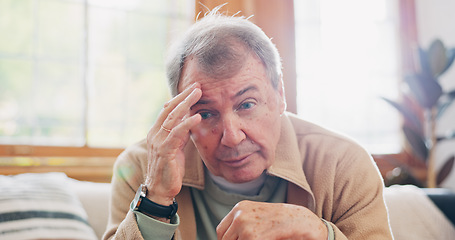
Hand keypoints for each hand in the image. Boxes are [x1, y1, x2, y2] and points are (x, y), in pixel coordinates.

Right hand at [144, 83, 201, 206]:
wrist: (160, 190)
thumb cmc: (170, 169)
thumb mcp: (176, 146)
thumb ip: (181, 133)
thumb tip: (190, 120)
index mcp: (157, 131)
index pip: (168, 109)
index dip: (180, 97)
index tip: (193, 88)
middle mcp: (155, 134)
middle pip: (169, 109)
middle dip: (184, 96)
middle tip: (197, 85)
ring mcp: (158, 142)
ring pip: (172, 118)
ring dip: (186, 104)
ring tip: (198, 94)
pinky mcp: (164, 151)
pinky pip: (176, 134)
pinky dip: (187, 124)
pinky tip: (197, 117)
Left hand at [217, 201, 327, 239]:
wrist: (300, 221)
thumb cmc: (280, 220)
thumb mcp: (256, 215)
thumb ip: (241, 223)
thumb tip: (226, 237)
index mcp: (239, 208)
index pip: (221, 231)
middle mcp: (239, 215)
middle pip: (225, 239)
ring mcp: (244, 227)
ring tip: (260, 238)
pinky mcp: (252, 238)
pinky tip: (265, 239)